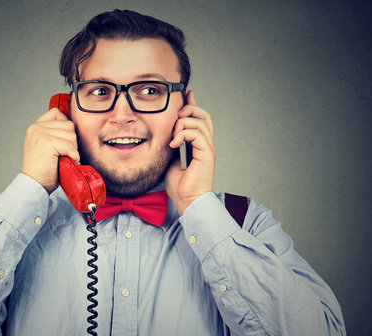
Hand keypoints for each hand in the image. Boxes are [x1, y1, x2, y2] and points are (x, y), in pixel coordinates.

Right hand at [22, 108, 79, 193]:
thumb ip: (54, 134)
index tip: (64, 141)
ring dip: (72, 149)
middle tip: (64, 154)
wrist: (34, 185)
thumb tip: (73, 128)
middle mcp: (36, 128)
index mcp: (35, 127)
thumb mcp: (45, 146)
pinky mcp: (46, 142)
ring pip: (71, 134)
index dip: (65, 125)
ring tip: (64, 158)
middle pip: (68, 124)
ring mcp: (40, 134)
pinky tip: (67, 162)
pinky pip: (70, 145)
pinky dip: (73, 156)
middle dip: (71, 140)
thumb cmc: (43, 170)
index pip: (57, 113)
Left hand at [165, 90, 215, 214]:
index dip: (192, 105)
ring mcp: (208, 149)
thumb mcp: (170, 159)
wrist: (187, 201)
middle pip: (204, 115)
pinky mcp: (207, 154)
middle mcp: (206, 144)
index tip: (185, 95)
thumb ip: (171, 145)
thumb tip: (166, 134)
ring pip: (200, 122)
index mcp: (198, 145)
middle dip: (189, 110)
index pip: (199, 118)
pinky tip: (174, 144)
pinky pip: (198, 134)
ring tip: (172, 136)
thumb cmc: (179, 186)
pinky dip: (183, 134)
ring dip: (182, 124)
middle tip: (175, 116)